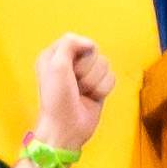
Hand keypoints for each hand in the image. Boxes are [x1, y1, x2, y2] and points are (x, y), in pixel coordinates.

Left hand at [27, 33, 114, 154]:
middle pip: (93, 52)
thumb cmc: (57, 98)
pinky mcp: (99, 87)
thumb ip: (70, 44)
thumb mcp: (56, 65)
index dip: (78, 52)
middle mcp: (70, 64)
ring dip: (94, 81)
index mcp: (55, 56)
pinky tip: (93, 98)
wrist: (67, 127)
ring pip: (104, 64)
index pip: (75, 40)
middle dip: (86, 69)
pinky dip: (103, 89)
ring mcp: (86, 76)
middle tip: (75, 84)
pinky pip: (111, 77)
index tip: (71, 66)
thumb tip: (90, 43)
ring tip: (83, 93)